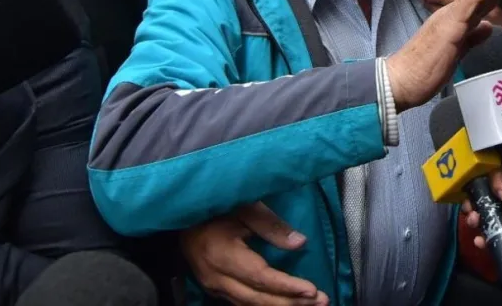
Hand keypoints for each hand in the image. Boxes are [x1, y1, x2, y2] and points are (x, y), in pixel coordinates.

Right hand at [180, 203, 328, 305]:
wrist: (179, 215)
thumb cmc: (215, 205)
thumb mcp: (244, 207)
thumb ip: (270, 226)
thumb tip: (300, 242)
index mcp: (222, 256)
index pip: (261, 277)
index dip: (287, 286)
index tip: (312, 290)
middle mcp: (216, 277)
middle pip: (258, 298)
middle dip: (291, 302)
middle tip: (322, 301)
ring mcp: (213, 286)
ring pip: (251, 304)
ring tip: (310, 305)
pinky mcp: (215, 288)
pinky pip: (243, 303)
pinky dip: (265, 305)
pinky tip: (284, 304)